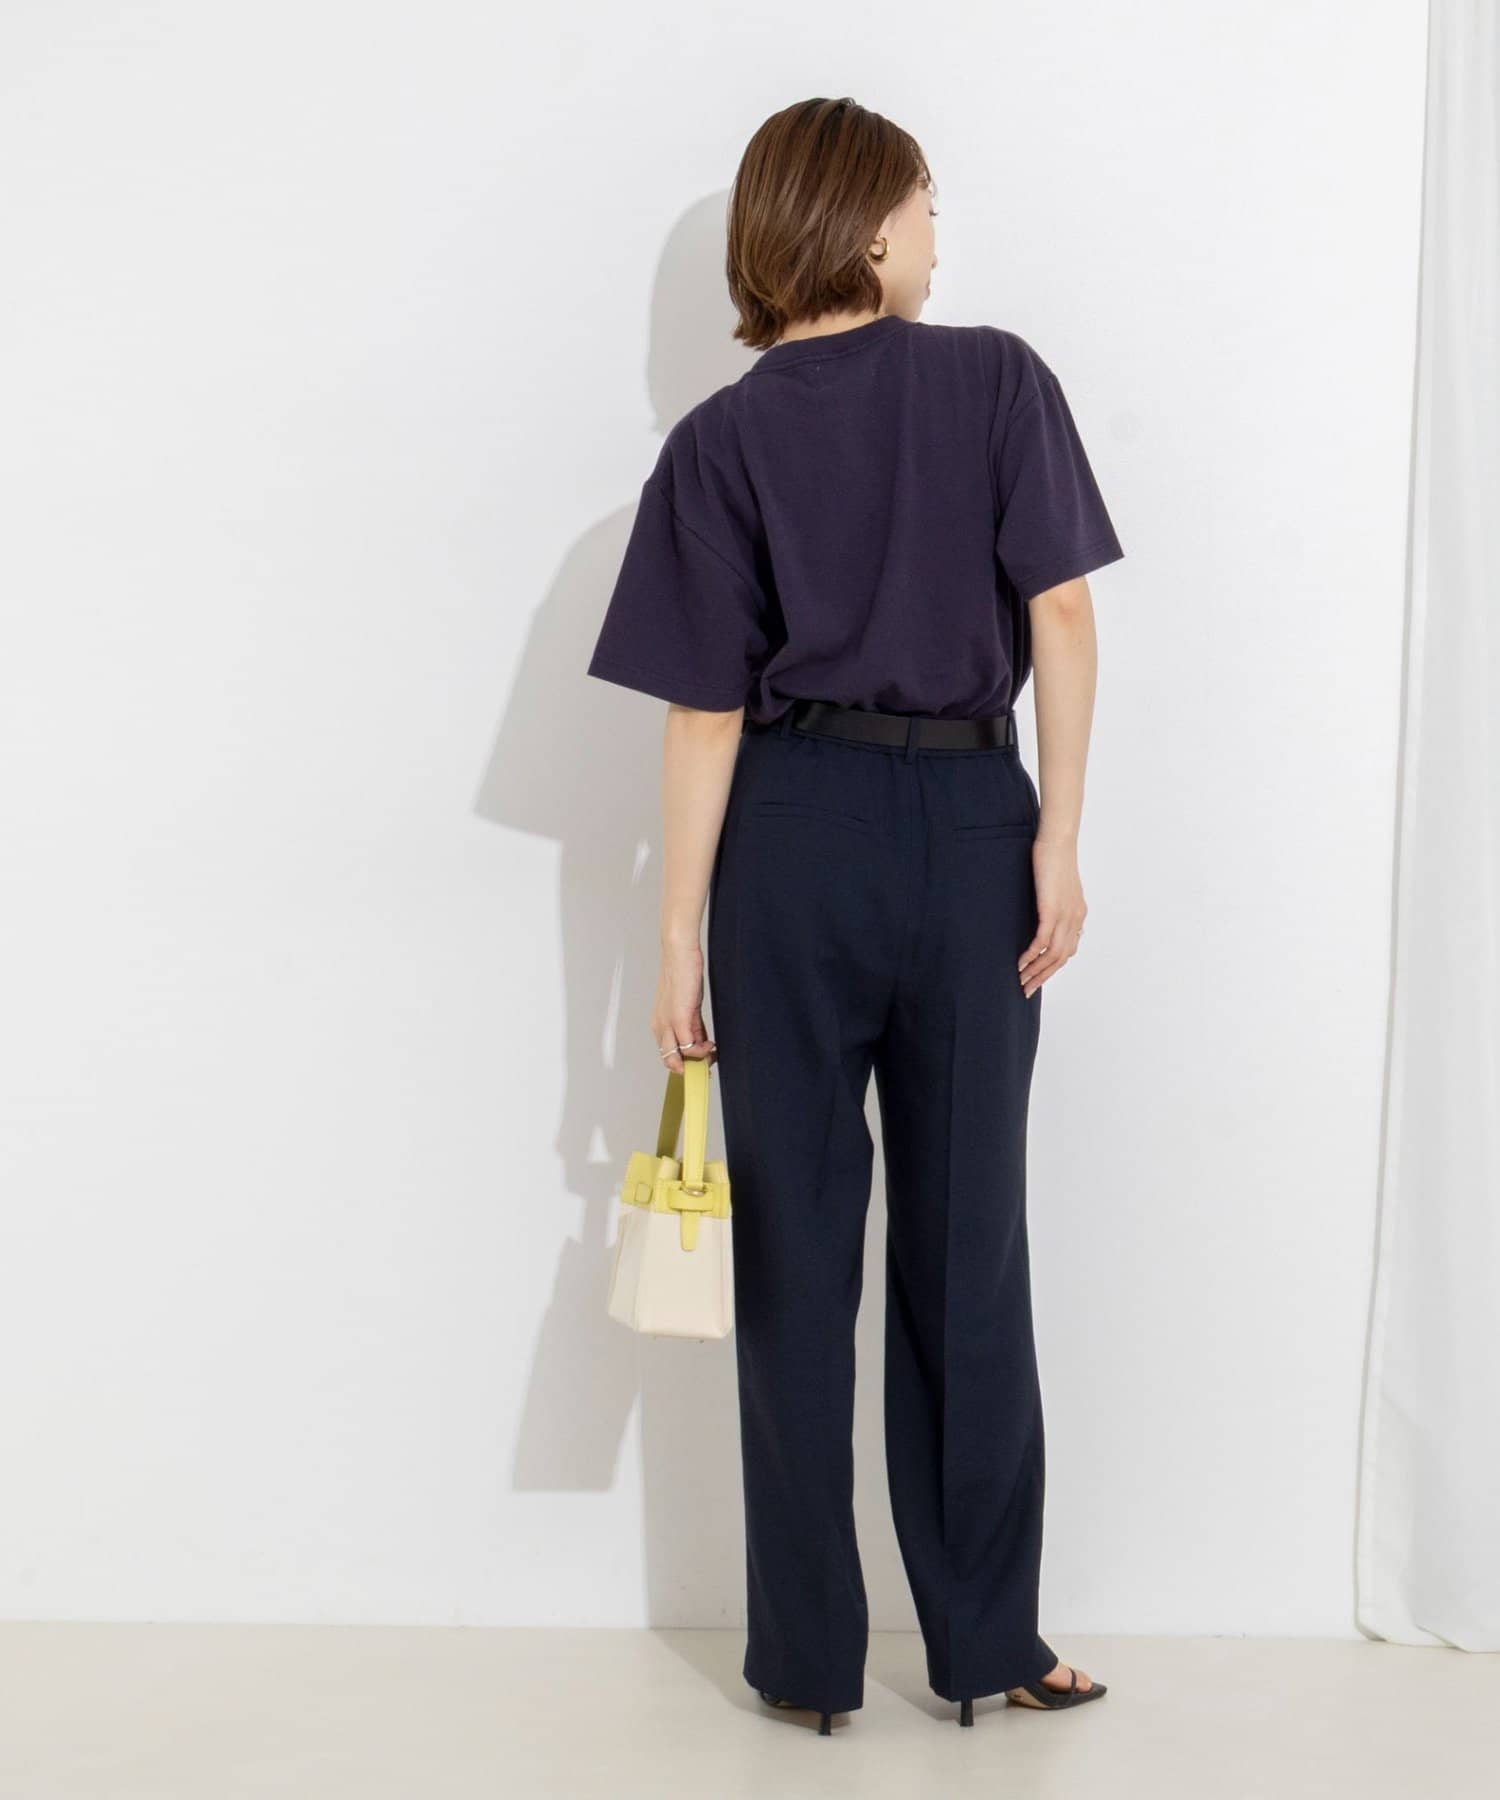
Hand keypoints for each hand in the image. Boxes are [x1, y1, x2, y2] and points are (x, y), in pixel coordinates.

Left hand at [653, 937, 717, 1070]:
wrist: (680, 953)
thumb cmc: (684, 974)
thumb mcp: (688, 1006)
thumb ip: (693, 1026)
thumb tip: (703, 1043)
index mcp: (659, 1023)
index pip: (669, 1054)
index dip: (685, 1062)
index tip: (702, 1062)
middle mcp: (659, 1026)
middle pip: (669, 1061)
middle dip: (690, 1068)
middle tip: (708, 1063)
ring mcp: (667, 1023)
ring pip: (675, 1058)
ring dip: (696, 1060)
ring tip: (711, 1053)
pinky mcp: (678, 1018)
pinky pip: (687, 1046)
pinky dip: (700, 1051)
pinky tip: (711, 1045)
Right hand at [1018, 833, 1086, 999]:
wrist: (1058, 841)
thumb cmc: (1053, 858)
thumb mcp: (1055, 885)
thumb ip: (1053, 902)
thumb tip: (1042, 912)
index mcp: (1077, 915)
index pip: (1067, 950)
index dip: (1052, 968)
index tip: (1037, 978)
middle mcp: (1075, 919)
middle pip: (1061, 959)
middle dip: (1043, 977)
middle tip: (1026, 990)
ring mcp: (1066, 916)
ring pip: (1052, 955)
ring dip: (1036, 971)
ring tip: (1020, 981)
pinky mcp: (1052, 910)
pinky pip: (1042, 941)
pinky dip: (1031, 955)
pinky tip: (1020, 963)